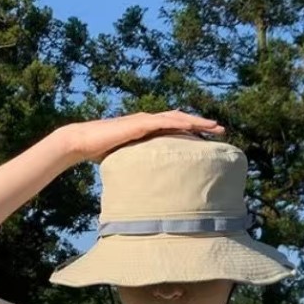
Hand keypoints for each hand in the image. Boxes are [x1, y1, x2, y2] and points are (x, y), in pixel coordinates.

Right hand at [61, 110, 224, 164]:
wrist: (83, 142)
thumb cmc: (100, 152)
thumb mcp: (125, 161)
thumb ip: (137, 166)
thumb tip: (145, 186)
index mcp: (147, 129)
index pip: (174, 127)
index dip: (192, 130)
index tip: (208, 137)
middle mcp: (149, 121)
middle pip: (181, 120)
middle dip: (202, 124)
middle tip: (221, 130)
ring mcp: (145, 120)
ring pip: (178, 118)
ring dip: (198, 121)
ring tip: (215, 126)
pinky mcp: (140, 124)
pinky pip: (165, 121)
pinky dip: (181, 122)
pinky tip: (193, 125)